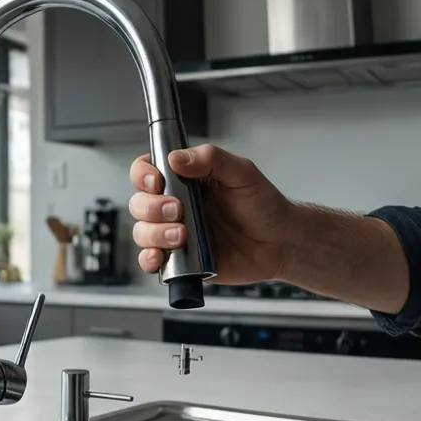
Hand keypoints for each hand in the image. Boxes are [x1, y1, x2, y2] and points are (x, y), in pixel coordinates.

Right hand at [128, 144, 293, 284]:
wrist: (280, 242)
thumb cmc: (263, 206)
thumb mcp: (242, 172)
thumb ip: (211, 159)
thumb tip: (177, 158)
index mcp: (185, 180)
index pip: (147, 171)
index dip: (143, 175)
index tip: (157, 180)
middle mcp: (176, 206)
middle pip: (140, 203)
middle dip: (152, 208)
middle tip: (177, 210)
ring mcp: (176, 234)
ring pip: (143, 233)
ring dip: (155, 234)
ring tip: (182, 235)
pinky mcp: (181, 260)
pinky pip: (152, 261)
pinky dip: (149, 260)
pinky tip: (161, 257)